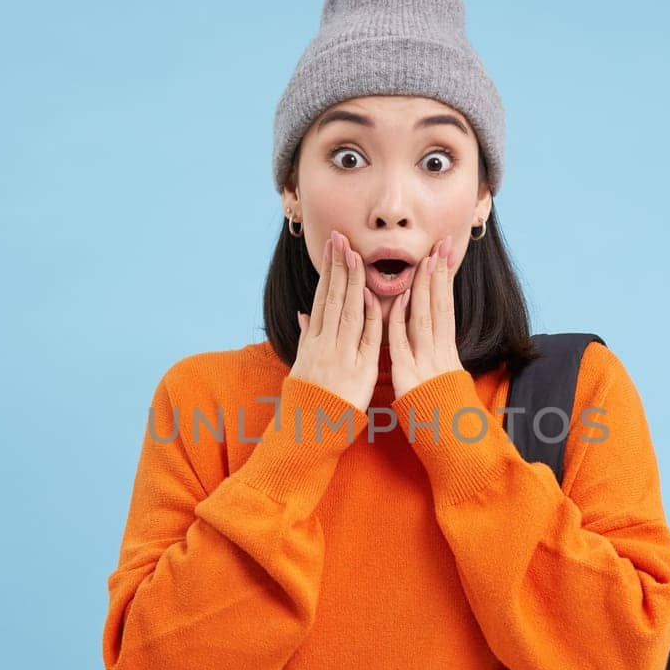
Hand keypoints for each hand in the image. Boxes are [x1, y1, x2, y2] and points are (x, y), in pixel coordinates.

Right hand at [291, 230, 383, 414]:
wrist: (309, 430)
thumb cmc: (307, 399)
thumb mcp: (301, 365)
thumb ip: (306, 337)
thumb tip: (303, 316)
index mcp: (312, 340)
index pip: (321, 298)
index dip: (328, 272)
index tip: (333, 249)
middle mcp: (324, 344)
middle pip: (332, 298)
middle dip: (338, 267)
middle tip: (341, 239)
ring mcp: (340, 355)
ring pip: (346, 312)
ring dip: (351, 282)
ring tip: (354, 255)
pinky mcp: (358, 369)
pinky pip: (364, 338)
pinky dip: (366, 316)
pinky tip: (368, 295)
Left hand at [388, 234, 464, 400]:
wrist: (451, 442)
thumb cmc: (444, 414)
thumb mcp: (444, 382)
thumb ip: (437, 358)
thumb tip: (436, 338)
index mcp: (446, 353)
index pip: (445, 309)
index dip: (445, 281)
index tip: (445, 256)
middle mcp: (439, 354)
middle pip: (439, 307)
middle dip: (439, 275)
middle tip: (441, 245)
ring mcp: (426, 364)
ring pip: (425, 319)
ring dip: (425, 288)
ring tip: (426, 260)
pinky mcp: (409, 376)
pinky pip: (403, 344)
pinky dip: (401, 320)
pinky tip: (402, 299)